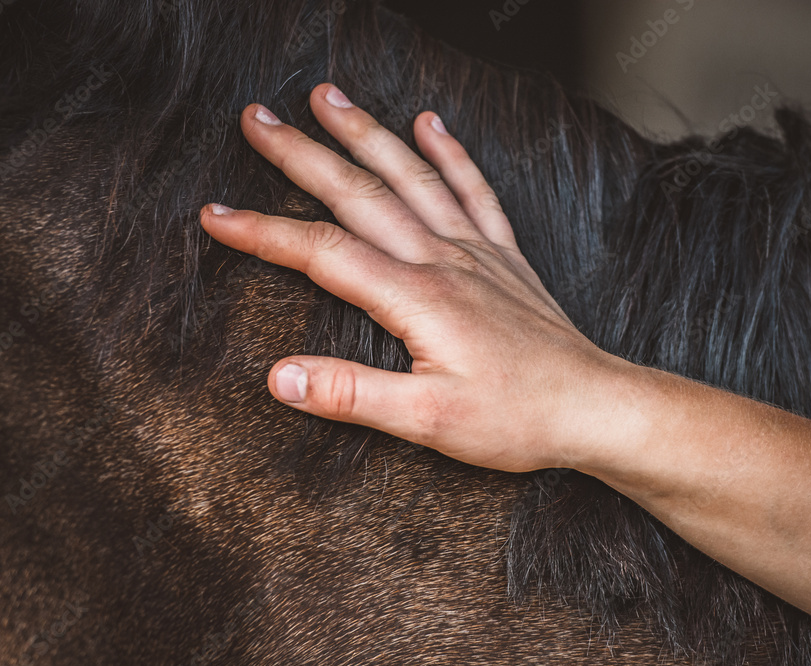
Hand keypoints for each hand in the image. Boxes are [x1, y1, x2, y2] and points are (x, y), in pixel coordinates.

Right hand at [200, 84, 630, 472]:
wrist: (594, 406)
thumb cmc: (516, 419)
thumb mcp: (427, 422)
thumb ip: (353, 393)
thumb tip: (281, 377)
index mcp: (416, 299)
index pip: (323, 253)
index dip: (264, 232)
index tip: (217, 215)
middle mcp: (443, 261)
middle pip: (360, 195)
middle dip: (302, 156)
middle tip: (258, 119)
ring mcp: (476, 252)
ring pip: (412, 177)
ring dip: (368, 134)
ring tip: (329, 97)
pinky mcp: (504, 257)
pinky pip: (475, 191)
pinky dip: (451, 153)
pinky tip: (432, 122)